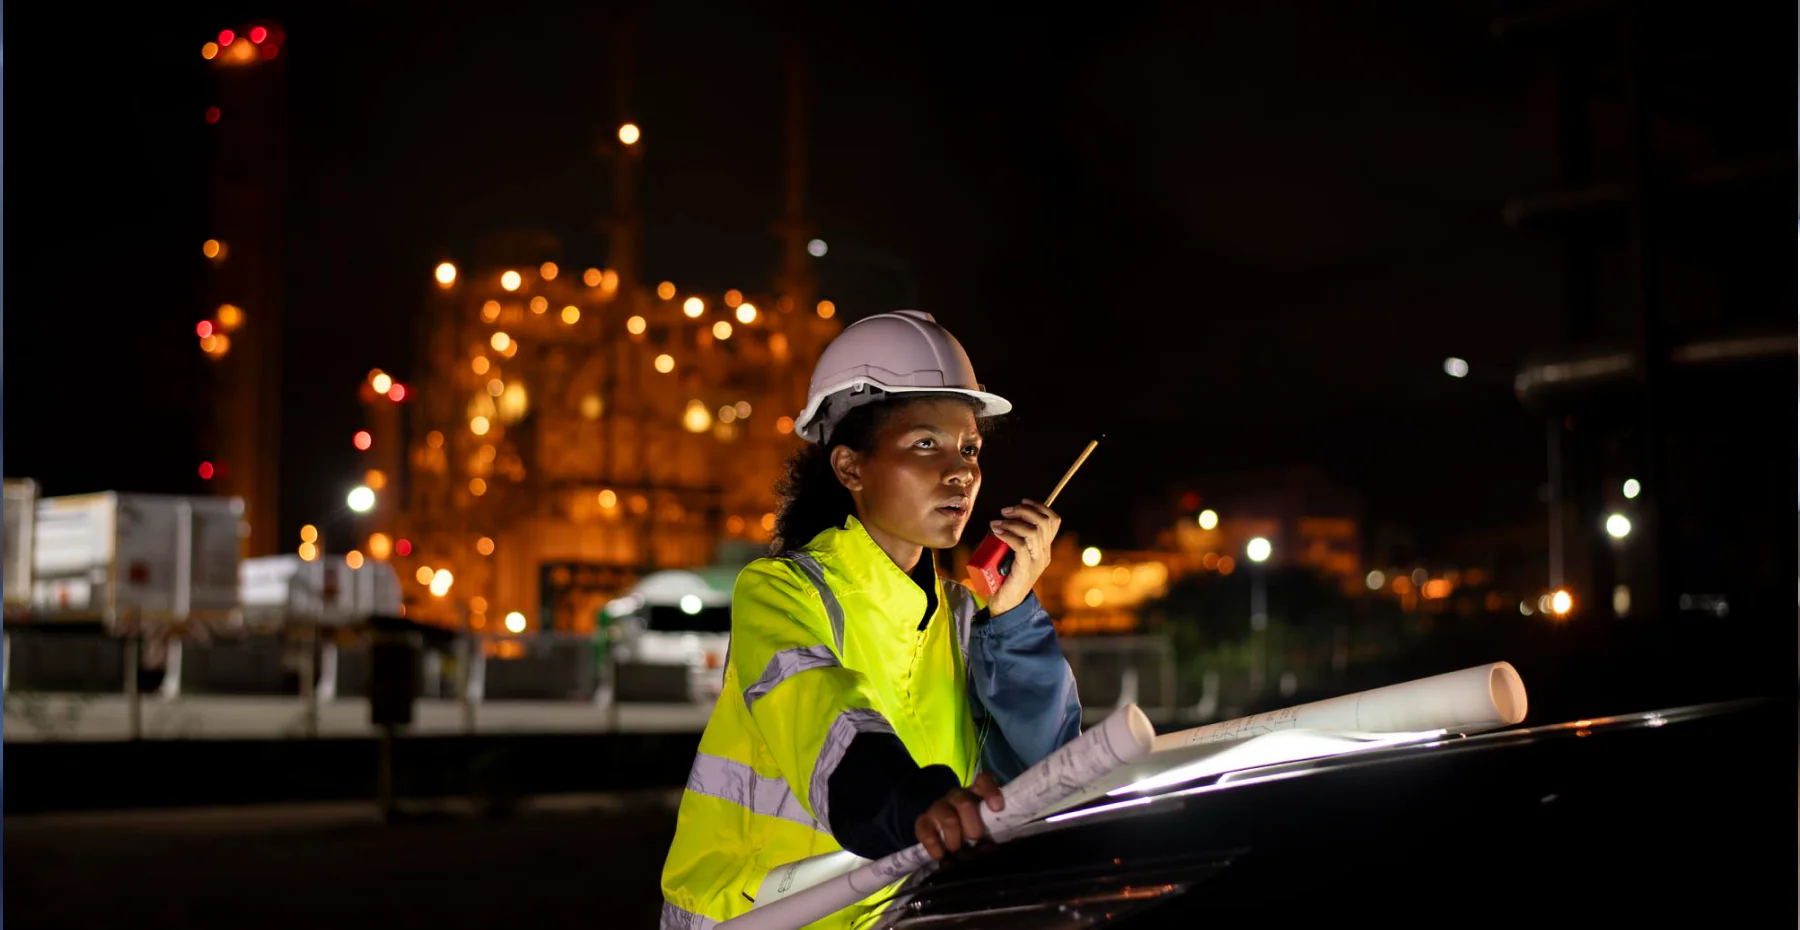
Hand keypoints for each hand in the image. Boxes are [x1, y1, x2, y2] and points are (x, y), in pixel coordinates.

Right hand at [914, 772, 1003, 859]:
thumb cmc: (972, 830)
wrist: (942, 834)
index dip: (990, 791)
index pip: (983, 780)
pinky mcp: (923, 822)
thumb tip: (1002, 847)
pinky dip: (934, 845)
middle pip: (964, 803)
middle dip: (973, 826)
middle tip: (976, 840)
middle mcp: (956, 796)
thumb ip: (995, 828)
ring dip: (955, 838)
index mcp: (976, 793)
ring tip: (958, 850)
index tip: (997, 808)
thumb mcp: (986, 825)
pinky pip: (925, 831)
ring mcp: (938, 808)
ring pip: (948, 818)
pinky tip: (941, 855)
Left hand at [985, 499, 1060, 615]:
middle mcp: (1043, 554)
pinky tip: (997, 531)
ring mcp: (1036, 562)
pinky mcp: (1024, 569)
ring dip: (1013, 523)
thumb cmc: (1004, 578)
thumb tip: (999, 520)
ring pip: (1033, 532)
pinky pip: (1021, 546)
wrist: (1004, 604)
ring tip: (996, 523)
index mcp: (1044, 549)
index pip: (1053, 521)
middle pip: (1044, 522)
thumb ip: (1012, 540)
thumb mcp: (1012, 555)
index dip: (1039, 507)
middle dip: (1024, 511)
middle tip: (1005, 511)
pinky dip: (1008, 535)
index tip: (1022, 502)